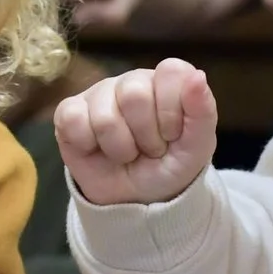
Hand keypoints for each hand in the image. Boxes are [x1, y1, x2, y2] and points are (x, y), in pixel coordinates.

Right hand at [54, 59, 218, 206]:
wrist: (137, 201)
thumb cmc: (169, 167)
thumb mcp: (197, 148)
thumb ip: (202, 112)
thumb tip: (198, 75)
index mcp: (167, 81)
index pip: (171, 72)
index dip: (172, 112)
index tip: (173, 135)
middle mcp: (132, 81)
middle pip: (135, 95)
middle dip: (146, 136)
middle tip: (149, 149)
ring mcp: (99, 93)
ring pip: (104, 116)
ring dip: (120, 148)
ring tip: (127, 154)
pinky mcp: (69, 112)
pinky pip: (72, 119)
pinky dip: (87, 144)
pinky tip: (97, 150)